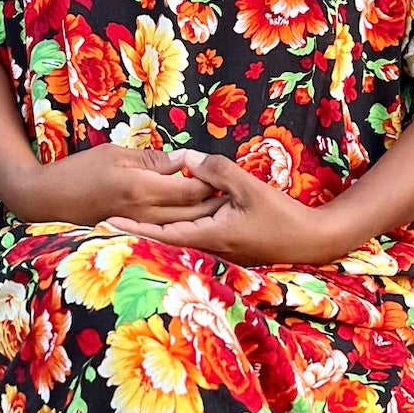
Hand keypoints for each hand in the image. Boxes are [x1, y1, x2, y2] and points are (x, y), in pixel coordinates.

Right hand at [8, 143, 219, 228]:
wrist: (47, 201)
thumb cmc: (79, 170)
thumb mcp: (115, 153)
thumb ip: (152, 160)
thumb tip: (184, 160)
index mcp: (143, 188)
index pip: (192, 189)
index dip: (211, 180)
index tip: (219, 171)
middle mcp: (145, 212)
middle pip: (193, 212)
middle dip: (214, 201)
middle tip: (227, 188)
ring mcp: (140, 228)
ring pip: (184, 226)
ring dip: (202, 216)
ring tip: (216, 203)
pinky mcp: (133, 236)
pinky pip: (167, 232)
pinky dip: (183, 226)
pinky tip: (191, 218)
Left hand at [105, 150, 350, 266]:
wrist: (311, 241)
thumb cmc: (281, 215)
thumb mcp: (249, 187)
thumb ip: (216, 171)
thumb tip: (185, 160)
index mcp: (210, 235)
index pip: (163, 233)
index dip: (134, 227)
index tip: (107, 221)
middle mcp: (209, 249)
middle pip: (165, 241)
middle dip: (135, 231)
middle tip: (103, 222)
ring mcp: (218, 253)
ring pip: (178, 242)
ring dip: (153, 232)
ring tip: (124, 221)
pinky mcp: (226, 250)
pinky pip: (193, 240)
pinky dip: (175, 232)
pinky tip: (164, 223)